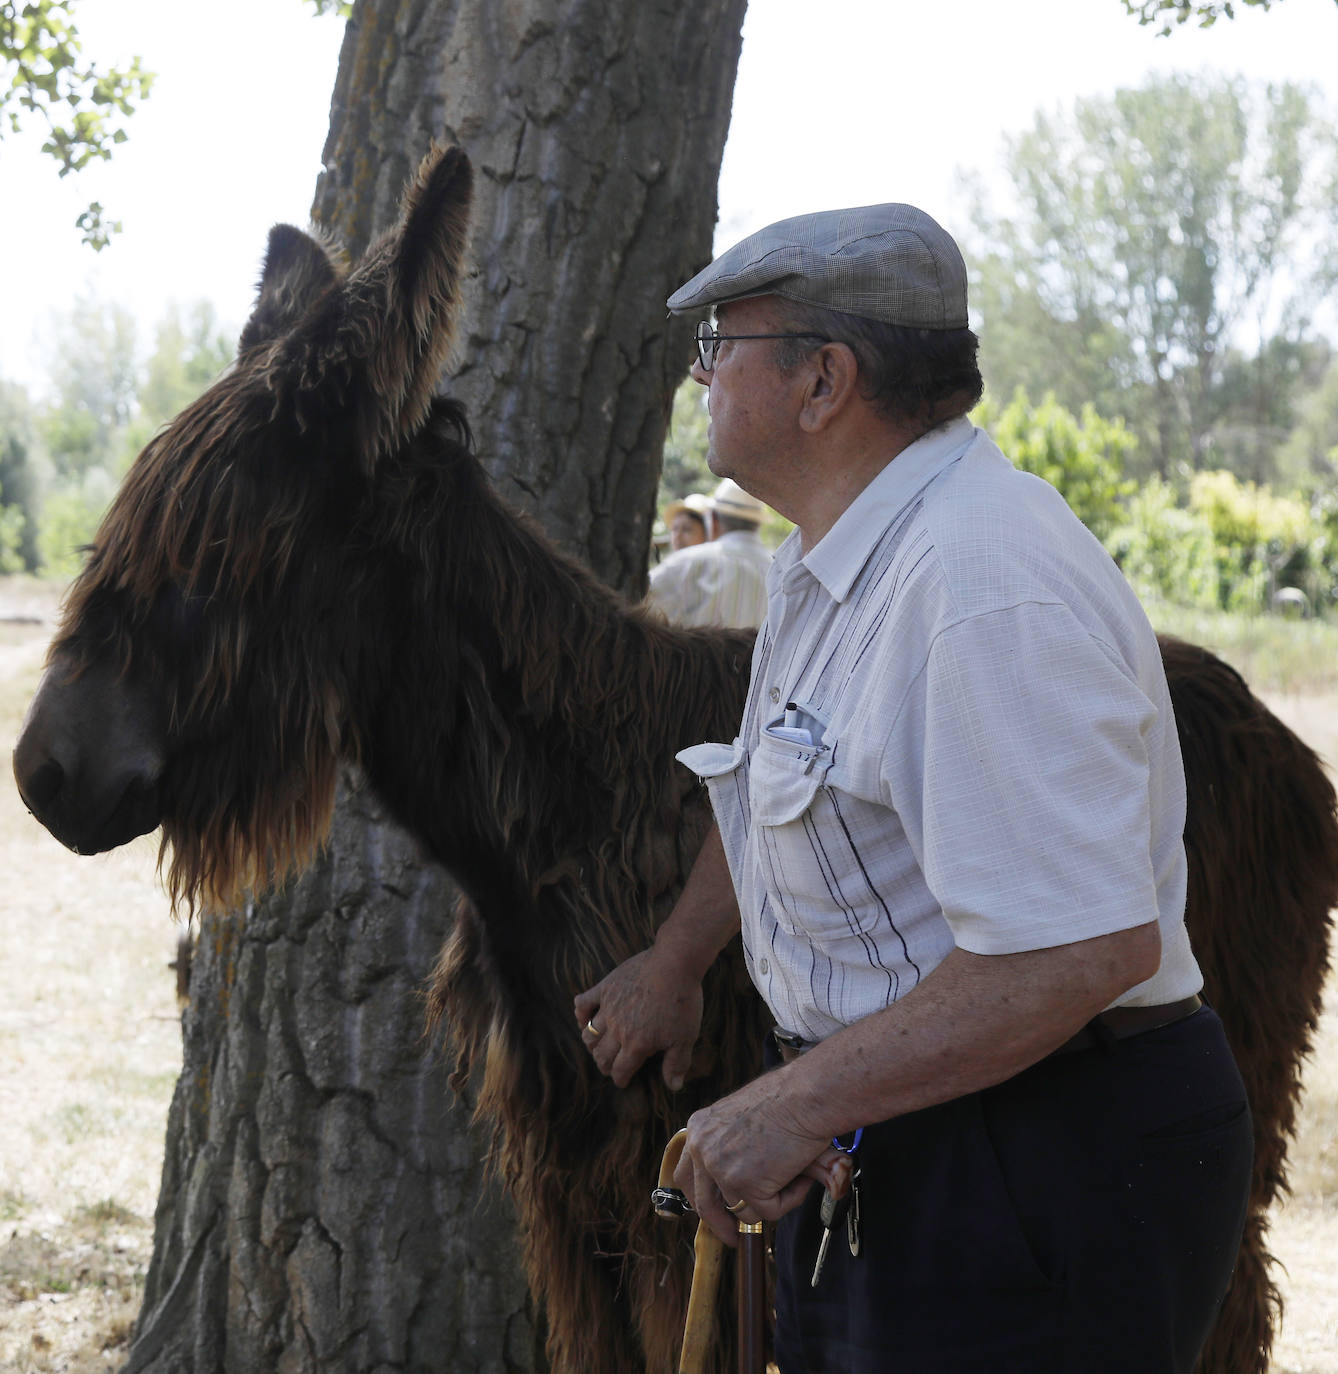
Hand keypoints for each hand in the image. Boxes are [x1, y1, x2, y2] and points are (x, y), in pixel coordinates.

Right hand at [574, 944, 703, 1089]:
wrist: (674, 964)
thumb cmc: (682, 1002)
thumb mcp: (685, 1037)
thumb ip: (677, 1063)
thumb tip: (674, 1086)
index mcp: (637, 1044)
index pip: (620, 1070)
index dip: (620, 1079)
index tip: (622, 1081)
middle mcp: (618, 1029)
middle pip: (601, 1055)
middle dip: (604, 1064)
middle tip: (609, 1065)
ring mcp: (609, 1007)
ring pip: (589, 1033)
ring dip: (592, 1044)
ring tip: (598, 1046)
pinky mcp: (605, 987)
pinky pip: (583, 1003)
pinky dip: (580, 1013)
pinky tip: (584, 1018)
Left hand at [673, 1071, 851, 1244]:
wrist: (807, 1094)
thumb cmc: (789, 1100)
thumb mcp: (745, 1122)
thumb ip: (736, 1153)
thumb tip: (740, 1196)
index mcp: (700, 1128)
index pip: (687, 1174)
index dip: (702, 1199)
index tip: (716, 1214)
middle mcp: (702, 1147)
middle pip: (702, 1203)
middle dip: (720, 1225)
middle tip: (736, 1236)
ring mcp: (720, 1168)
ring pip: (742, 1211)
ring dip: (772, 1199)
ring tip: (795, 1171)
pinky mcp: (744, 1184)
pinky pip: (768, 1212)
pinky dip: (789, 1199)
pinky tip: (800, 1173)